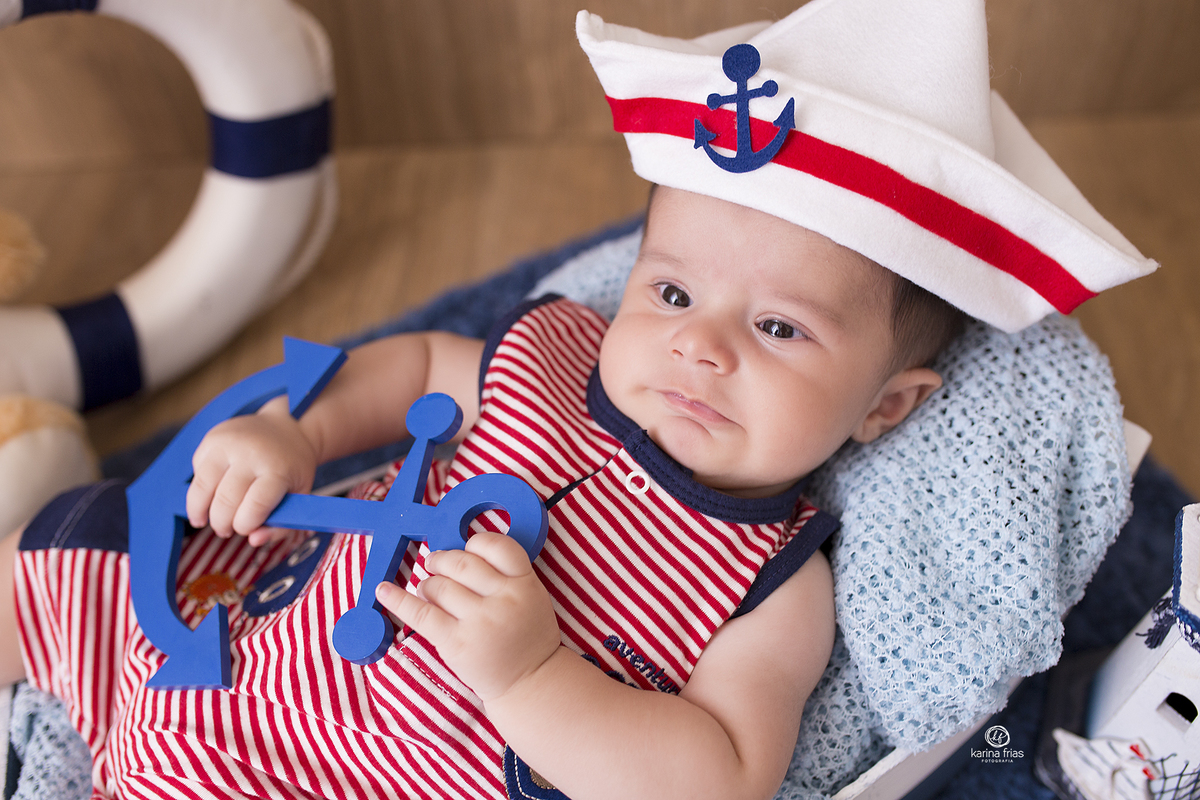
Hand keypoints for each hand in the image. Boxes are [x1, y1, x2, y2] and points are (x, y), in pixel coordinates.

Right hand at [186, 400, 317, 544]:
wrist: (285, 425)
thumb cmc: (292, 468)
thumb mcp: (300, 496)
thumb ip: (282, 526)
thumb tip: (253, 541)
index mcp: (278, 469)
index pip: (256, 505)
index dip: (245, 525)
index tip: (244, 530)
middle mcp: (251, 453)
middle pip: (225, 500)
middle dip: (222, 524)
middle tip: (225, 531)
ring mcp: (228, 443)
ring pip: (201, 487)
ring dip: (199, 512)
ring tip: (204, 521)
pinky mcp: (211, 438)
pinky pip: (196, 472)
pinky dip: (199, 489)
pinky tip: (211, 492)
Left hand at [375, 531, 560, 702]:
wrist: (530, 681)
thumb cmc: (527, 637)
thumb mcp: (532, 598)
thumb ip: (506, 576)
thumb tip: (459, 556)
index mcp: (525, 583)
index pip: (497, 546)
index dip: (475, 544)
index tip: (466, 551)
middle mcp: (504, 599)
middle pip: (462, 563)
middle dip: (441, 560)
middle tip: (434, 564)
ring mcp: (480, 621)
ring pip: (440, 586)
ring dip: (427, 585)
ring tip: (428, 592)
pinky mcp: (456, 642)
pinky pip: (421, 614)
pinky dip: (398, 600)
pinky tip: (383, 591)